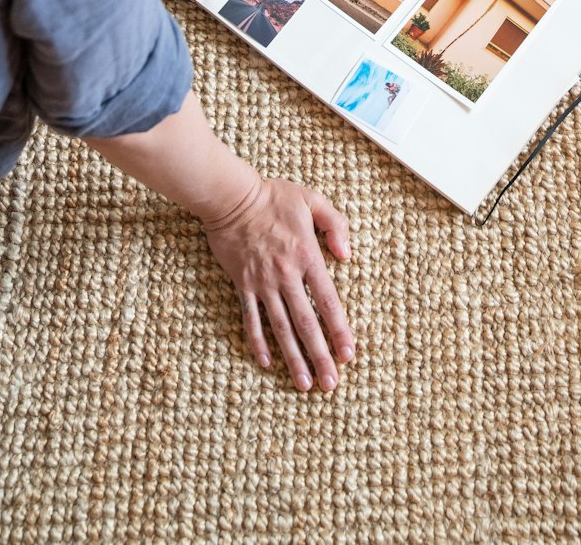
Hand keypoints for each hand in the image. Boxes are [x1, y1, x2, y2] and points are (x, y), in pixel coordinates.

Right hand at [203, 175, 353, 391]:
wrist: (232, 198)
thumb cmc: (274, 197)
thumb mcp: (312, 200)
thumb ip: (335, 224)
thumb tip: (347, 254)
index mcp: (307, 256)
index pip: (328, 300)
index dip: (339, 330)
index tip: (348, 355)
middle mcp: (286, 275)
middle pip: (306, 323)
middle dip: (320, 355)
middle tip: (330, 384)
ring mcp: (262, 283)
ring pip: (281, 328)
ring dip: (293, 358)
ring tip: (304, 384)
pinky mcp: (242, 285)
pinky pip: (251, 319)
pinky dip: (257, 342)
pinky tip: (266, 362)